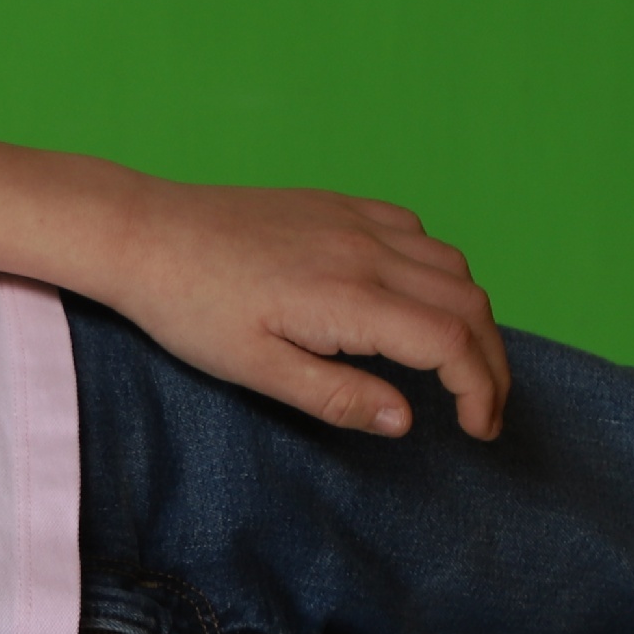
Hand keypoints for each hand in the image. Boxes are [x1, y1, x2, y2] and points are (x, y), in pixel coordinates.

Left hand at [101, 176, 511, 438]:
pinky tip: (415, 297)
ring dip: (469, 314)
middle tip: (480, 407)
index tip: (477, 429)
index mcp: (349, 298)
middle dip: (490, 360)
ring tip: (456, 362)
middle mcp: (366, 251)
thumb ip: (336, 396)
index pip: (452, 343)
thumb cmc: (188, 307)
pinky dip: (437, 269)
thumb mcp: (254, 370)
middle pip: (468, 303)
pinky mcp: (338, 204)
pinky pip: (415, 230)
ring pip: (452, 264)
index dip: (480, 390)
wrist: (143, 233)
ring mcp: (355, 221)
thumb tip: (405, 420)